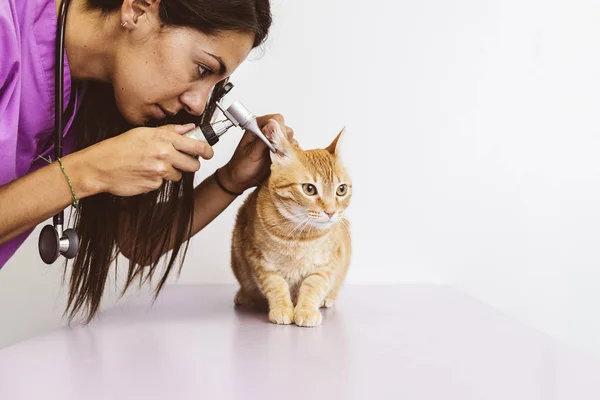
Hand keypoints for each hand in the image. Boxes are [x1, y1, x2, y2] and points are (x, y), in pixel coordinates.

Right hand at [81, 124, 213, 196]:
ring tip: (152, 165)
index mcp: (163, 139)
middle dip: (189, 164)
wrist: (99, 167)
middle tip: (180, 161)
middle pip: (193, 164)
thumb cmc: (118, 148)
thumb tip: (188, 127)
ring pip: (178, 175)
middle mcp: (164, 154)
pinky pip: (162, 184)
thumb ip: (170, 131)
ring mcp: (160, 171)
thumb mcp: (144, 132)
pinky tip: (143, 173)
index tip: (209, 153)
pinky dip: (156, 180)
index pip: (196, 145)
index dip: (207, 150)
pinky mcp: (154, 185)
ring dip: (170, 172)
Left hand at [219, 114, 295, 192]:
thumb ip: (262, 139)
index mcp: (257, 127)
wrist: (241, 180)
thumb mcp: (251, 154)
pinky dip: (290, 154)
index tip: (275, 145)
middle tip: (275, 153)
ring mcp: (274, 140)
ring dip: (287, 148)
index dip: (279, 131)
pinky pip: (291, 147)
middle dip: (283, 141)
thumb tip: (272, 125)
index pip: (276, 119)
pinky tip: (282, 160)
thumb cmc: (241, 166)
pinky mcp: (280, 150)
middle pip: (285, 128)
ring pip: (290, 138)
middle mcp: (267, 131)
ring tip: (277, 158)